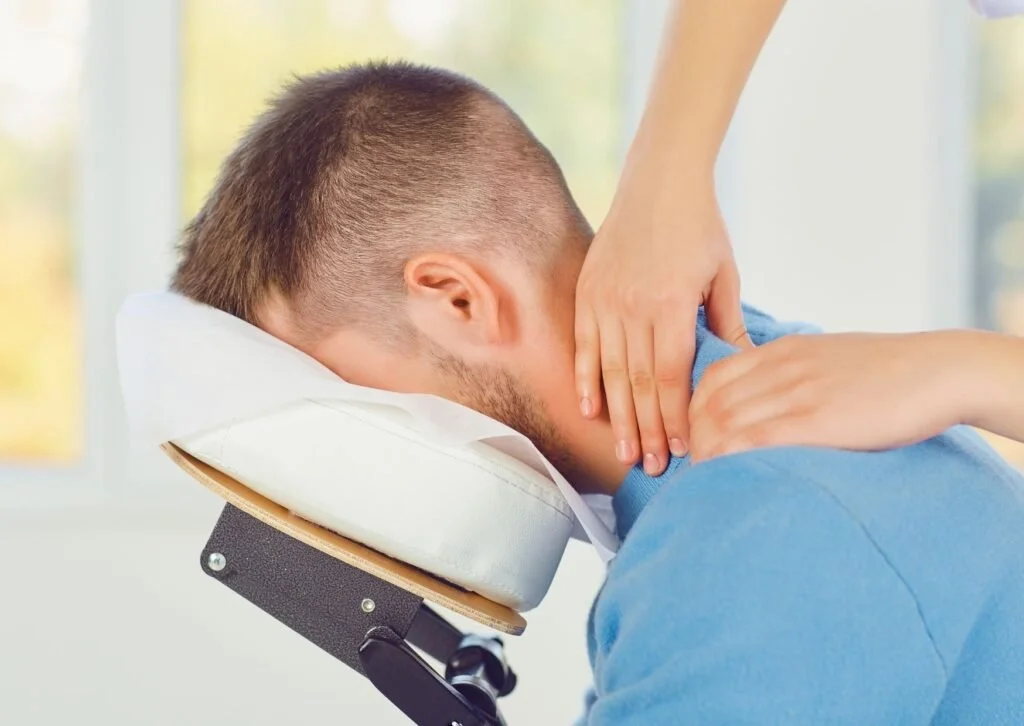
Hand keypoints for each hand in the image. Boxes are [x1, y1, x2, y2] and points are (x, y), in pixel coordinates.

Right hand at [575, 169, 749, 476]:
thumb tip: (742, 369)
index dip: (676, 416)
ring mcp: (605, 300)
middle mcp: (632, 306)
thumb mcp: (724, 274)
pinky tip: (590, 409)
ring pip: (611, 371)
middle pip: (640, 382)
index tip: (682, 449)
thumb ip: (726, 324)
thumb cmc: (699, 225)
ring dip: (618, 416)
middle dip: (646, 429)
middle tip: (649, 468)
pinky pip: (585, 346)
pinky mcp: (588, 293)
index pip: (671, 375)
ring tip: (622, 452)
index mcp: (670, 303)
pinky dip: (586, 380)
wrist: (658, 179)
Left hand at [688, 332, 968, 460]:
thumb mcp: (827, 358)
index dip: (692, 410)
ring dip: (704, 454)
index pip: (712, 377)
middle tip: (689, 466)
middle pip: (710, 403)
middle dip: (692, 437)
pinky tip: (721, 477)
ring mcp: (797, 392)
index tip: (692, 437)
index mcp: (782, 350)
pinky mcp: (816, 420)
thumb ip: (793, 372)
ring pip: (724, 422)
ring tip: (700, 479)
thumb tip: (768, 402)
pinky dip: (728, 459)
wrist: (938, 370)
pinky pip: (755, 438)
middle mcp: (781, 367)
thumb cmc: (888, 371)